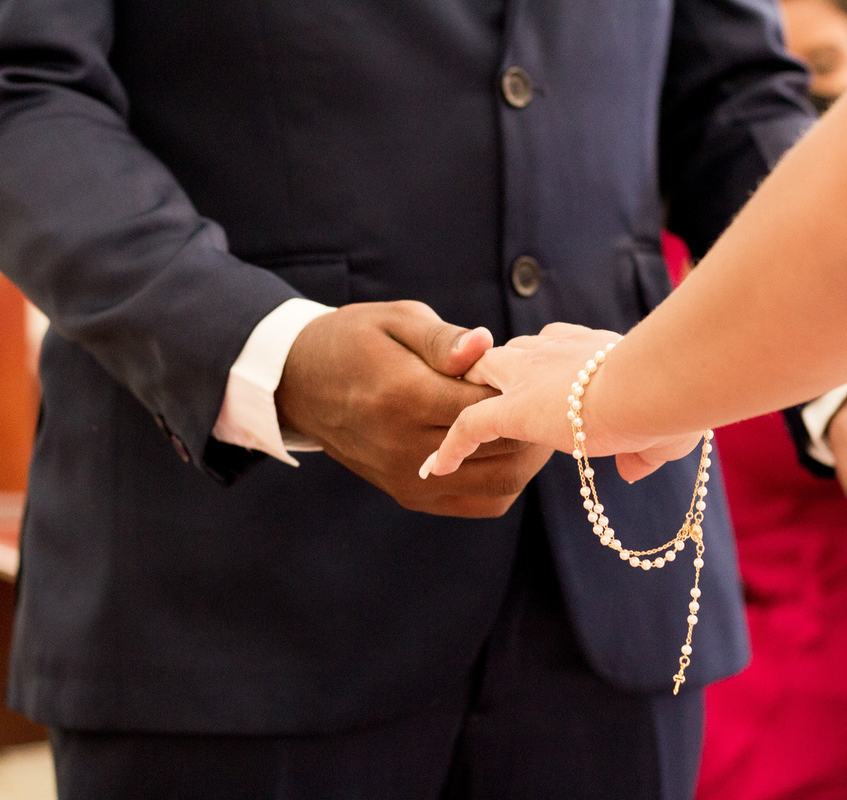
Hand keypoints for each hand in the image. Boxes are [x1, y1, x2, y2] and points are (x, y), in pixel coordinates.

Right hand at [275, 300, 551, 517]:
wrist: (300, 383)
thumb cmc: (354, 341)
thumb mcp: (396, 321)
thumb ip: (444, 339)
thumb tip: (485, 345)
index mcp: (403, 396)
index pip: (488, 405)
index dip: (518, 388)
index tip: (527, 370)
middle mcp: (404, 447)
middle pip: (501, 447)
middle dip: (532, 422)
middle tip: (546, 397)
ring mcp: (407, 479)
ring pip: (500, 482)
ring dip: (527, 456)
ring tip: (533, 423)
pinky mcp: (410, 496)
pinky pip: (480, 501)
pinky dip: (506, 480)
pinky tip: (507, 449)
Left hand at [424, 323, 703, 482]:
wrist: (656, 387)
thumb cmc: (675, 400)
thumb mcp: (669, 430)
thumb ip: (646, 452)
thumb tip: (632, 471)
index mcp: (592, 349)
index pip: (555, 347)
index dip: (546, 364)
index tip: (548, 384)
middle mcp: (554, 353)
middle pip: (511, 352)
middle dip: (498, 367)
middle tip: (486, 390)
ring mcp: (529, 379)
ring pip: (481, 378)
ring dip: (466, 394)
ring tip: (446, 414)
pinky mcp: (514, 409)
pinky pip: (467, 426)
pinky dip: (450, 447)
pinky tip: (433, 467)